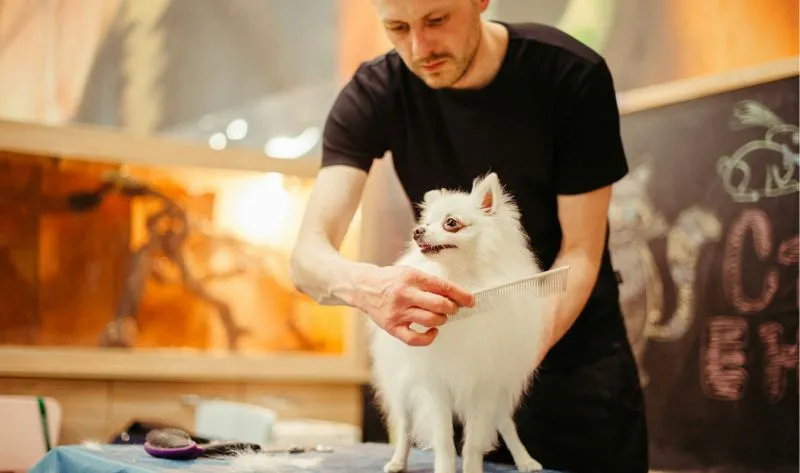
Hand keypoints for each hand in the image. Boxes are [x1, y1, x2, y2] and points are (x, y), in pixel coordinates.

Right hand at [354, 265, 474, 345]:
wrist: (363, 287)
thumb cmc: (391, 280)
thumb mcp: (409, 273)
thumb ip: (430, 283)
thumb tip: (455, 295)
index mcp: (412, 277)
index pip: (443, 286)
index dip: (461, 295)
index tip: (471, 300)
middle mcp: (405, 294)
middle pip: (439, 305)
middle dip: (452, 308)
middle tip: (452, 308)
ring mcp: (398, 312)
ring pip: (430, 320)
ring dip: (442, 320)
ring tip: (440, 317)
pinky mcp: (392, 327)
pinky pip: (414, 339)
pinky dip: (428, 338)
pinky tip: (432, 332)